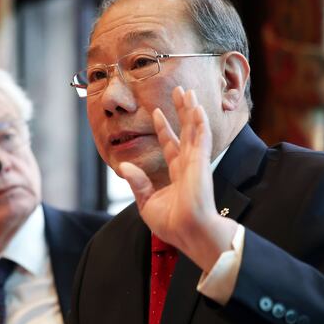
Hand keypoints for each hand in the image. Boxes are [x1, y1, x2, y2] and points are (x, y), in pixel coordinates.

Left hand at [119, 86, 235, 271]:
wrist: (187, 233)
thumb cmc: (172, 224)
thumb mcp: (146, 203)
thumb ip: (137, 183)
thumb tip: (123, 166)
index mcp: (176, 175)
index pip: (170, 145)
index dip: (163, 128)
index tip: (156, 112)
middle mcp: (187, 165)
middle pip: (185, 131)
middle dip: (181, 111)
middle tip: (179, 91)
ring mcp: (195, 162)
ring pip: (194, 129)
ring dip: (191, 110)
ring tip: (189, 91)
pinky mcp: (200, 162)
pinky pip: (201, 137)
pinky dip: (199, 121)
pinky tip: (197, 107)